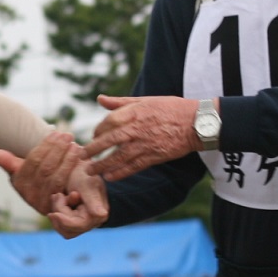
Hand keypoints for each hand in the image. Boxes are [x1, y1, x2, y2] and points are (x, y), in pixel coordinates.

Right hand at [0, 131, 83, 216]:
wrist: (55, 201)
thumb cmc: (40, 177)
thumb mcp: (24, 170)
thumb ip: (11, 162)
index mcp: (19, 183)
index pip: (33, 161)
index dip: (46, 146)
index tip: (57, 133)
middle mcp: (29, 196)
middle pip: (46, 170)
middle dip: (59, 150)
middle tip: (69, 136)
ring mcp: (44, 205)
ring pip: (57, 180)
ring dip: (68, 162)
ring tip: (77, 147)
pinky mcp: (58, 212)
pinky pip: (67, 198)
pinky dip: (73, 186)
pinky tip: (81, 172)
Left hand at [46, 161, 109, 237]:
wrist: (77, 165)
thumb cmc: (83, 172)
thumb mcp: (86, 184)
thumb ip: (92, 200)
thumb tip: (102, 216)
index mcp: (99, 213)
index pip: (79, 225)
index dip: (65, 221)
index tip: (52, 213)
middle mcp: (93, 221)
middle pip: (69, 229)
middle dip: (60, 212)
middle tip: (58, 194)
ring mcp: (84, 222)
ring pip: (64, 230)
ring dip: (57, 212)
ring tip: (59, 195)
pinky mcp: (75, 220)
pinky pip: (61, 226)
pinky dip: (56, 212)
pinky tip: (59, 198)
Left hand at [86, 95, 201, 180]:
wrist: (196, 123)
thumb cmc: (170, 108)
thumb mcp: (145, 100)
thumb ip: (120, 102)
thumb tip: (100, 99)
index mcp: (133, 112)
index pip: (107, 123)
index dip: (98, 131)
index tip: (94, 137)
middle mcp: (136, 128)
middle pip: (108, 141)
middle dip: (93, 150)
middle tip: (82, 157)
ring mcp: (144, 144)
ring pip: (117, 157)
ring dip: (102, 165)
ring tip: (91, 171)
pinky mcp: (153, 157)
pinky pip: (132, 167)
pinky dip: (120, 173)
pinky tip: (109, 178)